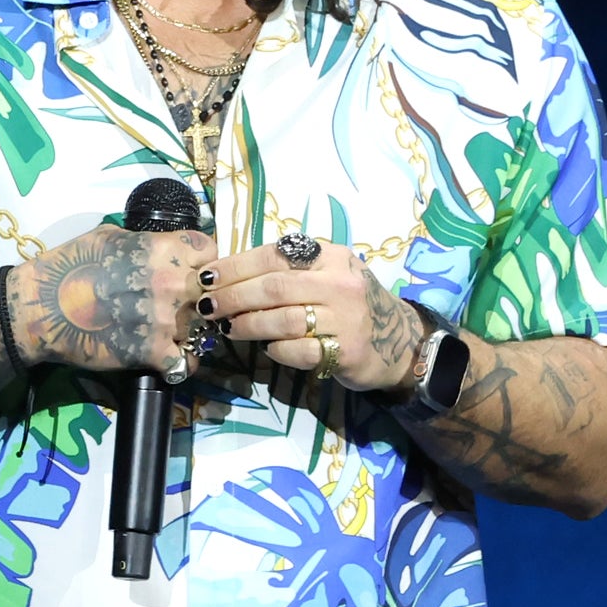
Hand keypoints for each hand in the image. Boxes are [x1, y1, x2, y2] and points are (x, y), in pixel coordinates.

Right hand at [7, 220, 217, 380]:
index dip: (202, 261)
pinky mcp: (154, 352)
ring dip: (192, 333)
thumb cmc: (69, 266)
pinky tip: (168, 359)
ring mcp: (166, 320)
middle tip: (184, 306)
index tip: (191, 270)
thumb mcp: (109, 236)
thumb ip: (145, 241)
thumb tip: (159, 246)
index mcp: (164, 249)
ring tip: (172, 334)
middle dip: (201, 298)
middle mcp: (173, 283)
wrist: (41, 309)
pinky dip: (180, 363)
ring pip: (203, 329)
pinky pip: (187, 363)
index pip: (211, 251)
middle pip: (212, 291)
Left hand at [208, 239, 432, 389]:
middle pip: (274, 287)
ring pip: (283, 320)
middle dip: (233, 296)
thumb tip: (227, 274)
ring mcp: (346, 318)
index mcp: (331, 257)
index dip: (236, 267)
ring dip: (247, 324)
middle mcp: (340, 284)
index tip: (207, 277)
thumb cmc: (348, 304)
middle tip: (208, 306)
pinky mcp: (345, 351)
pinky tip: (267, 348)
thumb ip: (288, 270)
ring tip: (227, 327)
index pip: (275, 255)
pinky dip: (276, 350)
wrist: (398, 340)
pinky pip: (298, 350)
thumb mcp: (326, 275)